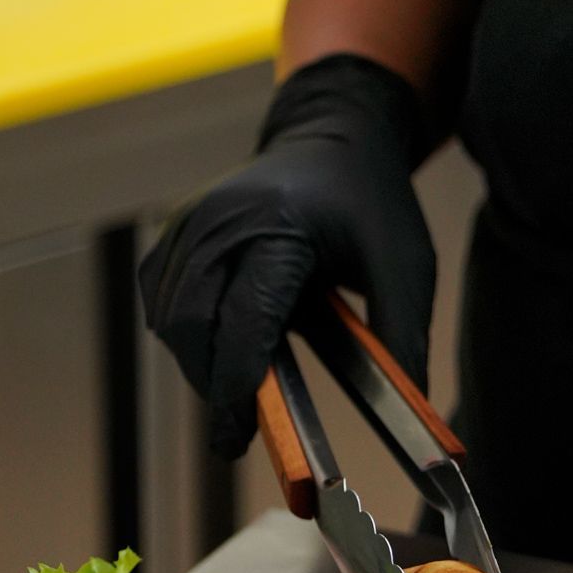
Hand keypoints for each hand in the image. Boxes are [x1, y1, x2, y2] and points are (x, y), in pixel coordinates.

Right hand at [139, 54, 436, 461]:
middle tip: (243, 425)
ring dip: (199, 361)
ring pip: (170, 319)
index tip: (242, 437)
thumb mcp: (406, 266)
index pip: (243, 320)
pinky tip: (223, 337)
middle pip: (191, 326)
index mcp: (280, 226)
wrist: (336, 136)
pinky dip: (185, 331)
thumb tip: (411, 412)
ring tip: (244, 381)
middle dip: (213, 383)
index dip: (239, 386)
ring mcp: (192, 220)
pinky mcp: (176, 229)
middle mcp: (222, 219)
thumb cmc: (371, 201)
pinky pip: (161, 298)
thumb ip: (404, 339)